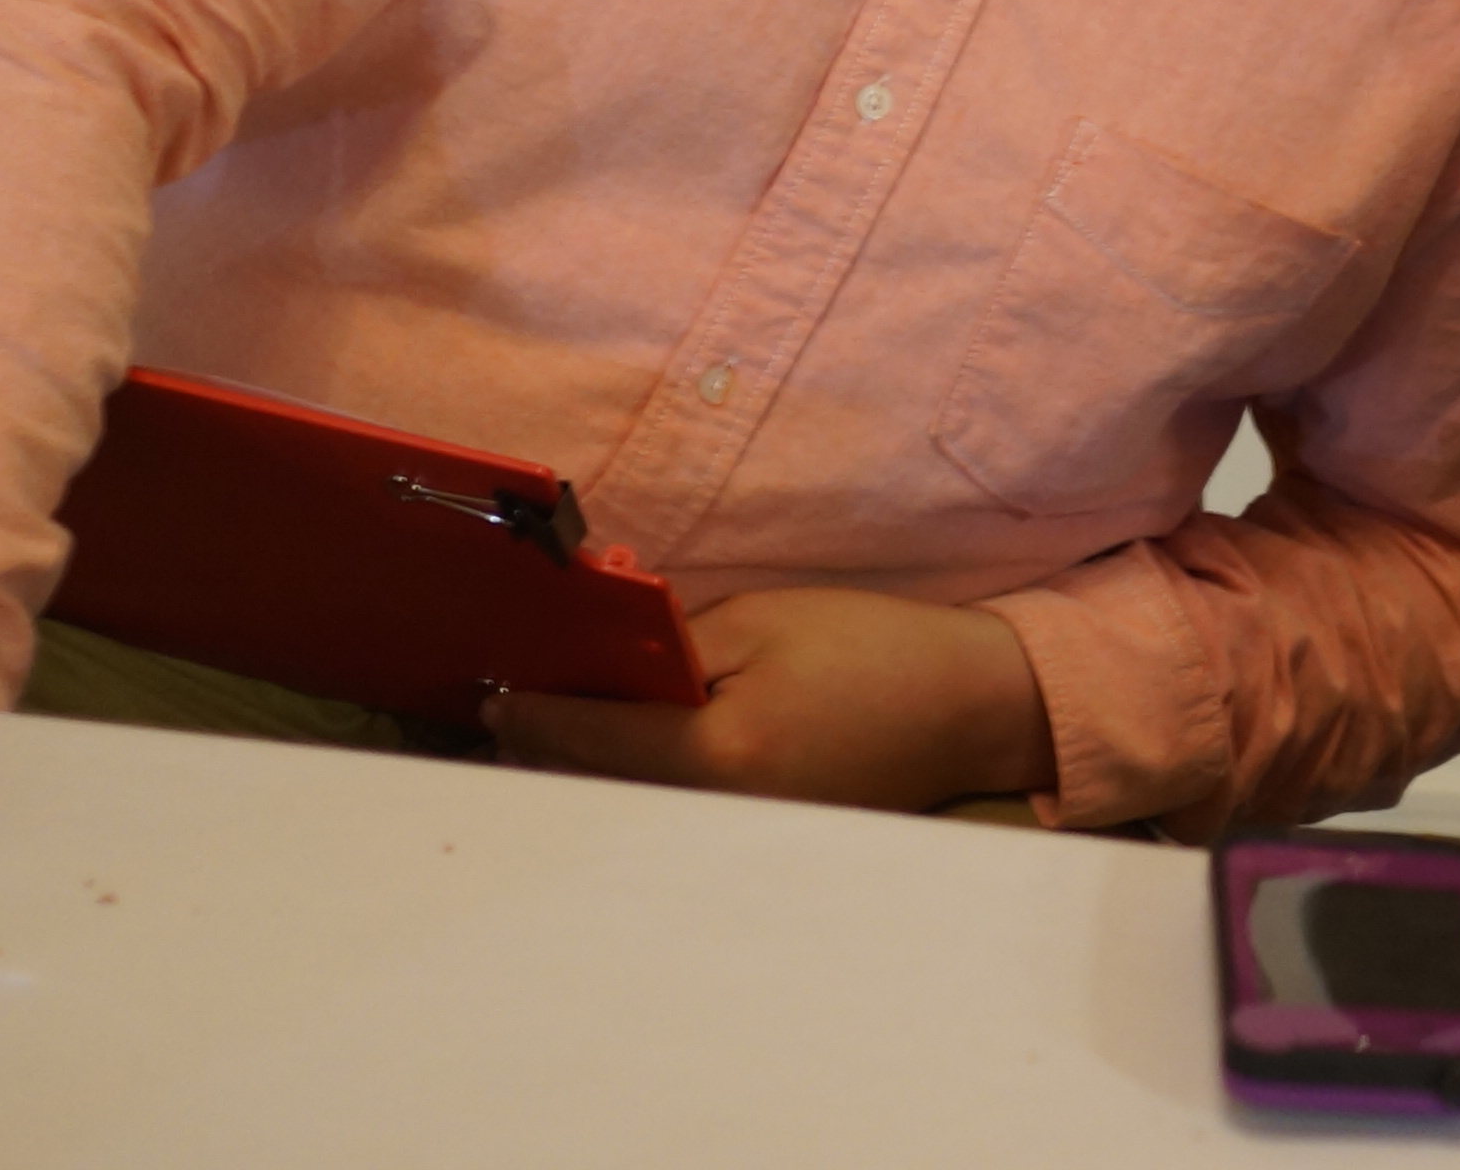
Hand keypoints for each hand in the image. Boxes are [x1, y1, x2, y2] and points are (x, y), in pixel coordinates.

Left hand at [484, 586, 1056, 811]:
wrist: (970, 706)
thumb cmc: (871, 648)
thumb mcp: (762, 621)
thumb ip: (670, 644)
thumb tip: (597, 659)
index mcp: (718, 751)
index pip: (593, 737)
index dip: (533, 714)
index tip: (489, 698)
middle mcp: (718, 812)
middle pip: (599, 786)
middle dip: (546, 750)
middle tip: (498, 718)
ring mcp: (741, 836)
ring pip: (632, 807)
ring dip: (586, 773)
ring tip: (539, 738)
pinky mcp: (763, 838)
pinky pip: (676, 813)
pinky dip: (637, 784)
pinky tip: (622, 755)